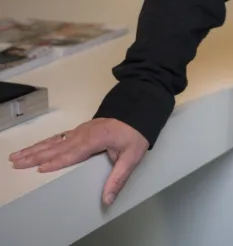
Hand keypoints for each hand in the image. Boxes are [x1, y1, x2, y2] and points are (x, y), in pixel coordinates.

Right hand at [8, 118, 148, 205]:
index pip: (72, 152)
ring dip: (35, 148)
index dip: (57, 161)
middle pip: (57, 146)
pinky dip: (45, 143)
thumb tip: (108, 199)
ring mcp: (81, 130)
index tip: (39, 169)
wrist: (140, 111)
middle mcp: (84, 133)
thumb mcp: (132, 156)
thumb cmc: (136, 134)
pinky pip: (59, 137)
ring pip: (54, 140)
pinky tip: (36, 147)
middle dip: (35, 154)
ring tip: (17, 155)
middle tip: (15, 161)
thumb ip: (119, 178)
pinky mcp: (81, 130)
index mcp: (95, 139)